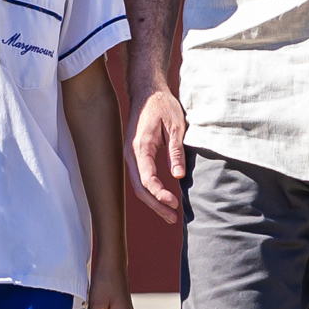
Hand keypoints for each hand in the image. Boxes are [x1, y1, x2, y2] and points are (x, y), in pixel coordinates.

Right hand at [128, 81, 187, 221]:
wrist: (147, 91)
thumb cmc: (162, 105)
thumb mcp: (175, 126)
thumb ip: (176, 151)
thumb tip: (178, 176)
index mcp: (140, 147)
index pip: (147, 179)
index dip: (160, 195)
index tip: (175, 203)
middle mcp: (131, 154)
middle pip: (140, 188)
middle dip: (156, 205)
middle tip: (173, 217)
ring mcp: (130, 155)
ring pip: (138, 185)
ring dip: (153, 201)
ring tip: (170, 214)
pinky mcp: (135, 155)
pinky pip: (140, 177)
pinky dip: (150, 191)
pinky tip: (162, 198)